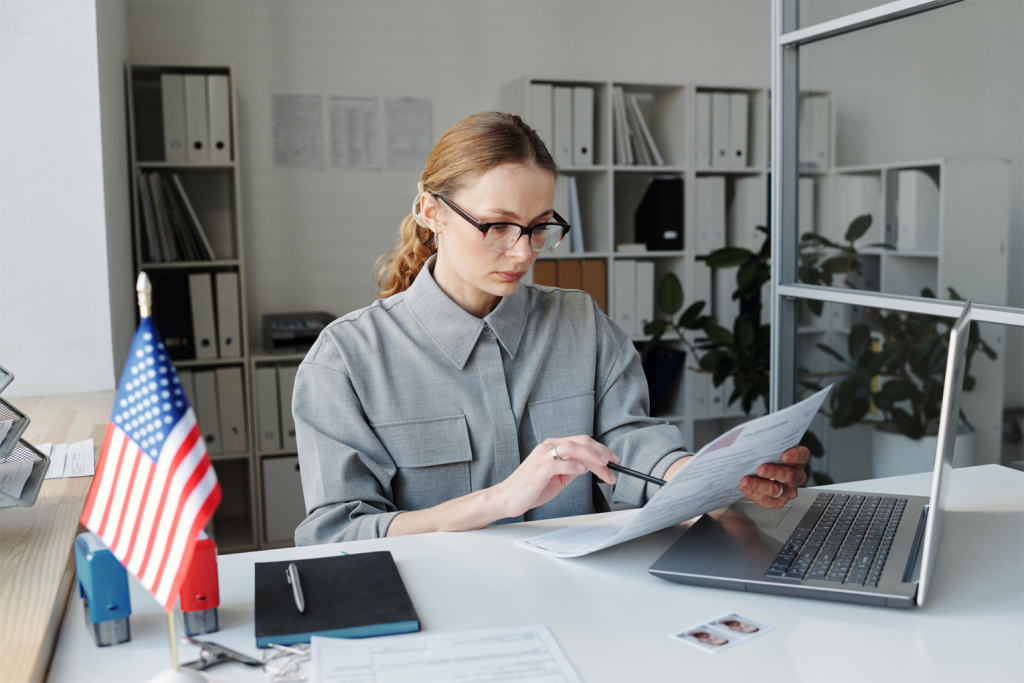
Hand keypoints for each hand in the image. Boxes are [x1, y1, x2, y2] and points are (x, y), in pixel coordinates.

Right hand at [491, 436, 618, 518]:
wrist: (506, 499)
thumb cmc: (529, 489)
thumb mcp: (556, 477)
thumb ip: (571, 469)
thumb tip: (588, 466)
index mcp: (552, 447)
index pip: (581, 442)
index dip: (600, 449)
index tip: (613, 460)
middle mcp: (547, 447)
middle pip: (580, 441)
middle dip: (601, 451)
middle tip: (613, 463)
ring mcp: (542, 457)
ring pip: (572, 448)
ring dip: (592, 456)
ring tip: (604, 466)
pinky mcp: (539, 469)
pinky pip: (558, 463)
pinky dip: (572, 465)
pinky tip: (582, 470)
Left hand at [738, 446, 809, 508]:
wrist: (762, 470)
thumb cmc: (768, 457)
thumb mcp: (770, 448)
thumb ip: (767, 444)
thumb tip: (753, 440)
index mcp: (798, 460)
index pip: (802, 455)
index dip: (794, 455)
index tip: (784, 455)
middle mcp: (797, 476)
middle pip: (789, 475)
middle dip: (773, 472)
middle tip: (761, 469)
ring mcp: (789, 490)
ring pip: (776, 490)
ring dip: (759, 485)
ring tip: (746, 481)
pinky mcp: (779, 501)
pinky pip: (768, 501)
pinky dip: (755, 494)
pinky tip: (746, 488)